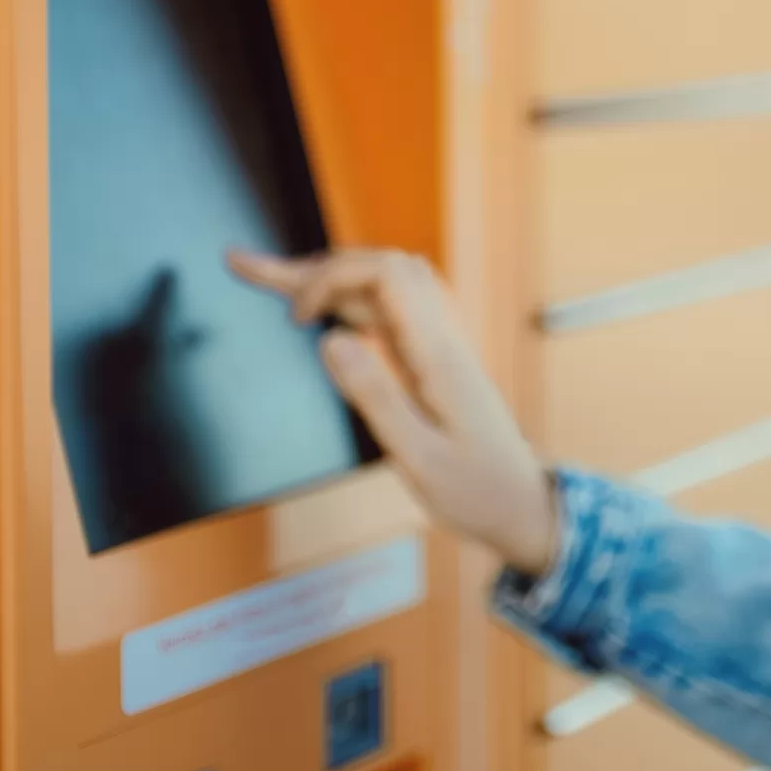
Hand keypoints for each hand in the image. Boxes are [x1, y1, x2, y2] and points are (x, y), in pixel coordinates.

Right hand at [227, 247, 557, 576]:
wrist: (524, 505)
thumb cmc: (476, 491)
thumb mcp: (420, 458)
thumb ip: (376, 397)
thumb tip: (330, 341)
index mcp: (438, 354)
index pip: (387, 274)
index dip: (333, 276)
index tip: (295, 317)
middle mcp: (441, 338)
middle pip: (379, 268)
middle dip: (314, 265)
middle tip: (246, 267)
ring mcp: (440, 346)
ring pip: (383, 286)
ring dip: (329, 277)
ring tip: (271, 278)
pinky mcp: (435, 361)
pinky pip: (390, 312)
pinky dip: (350, 302)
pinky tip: (323, 314)